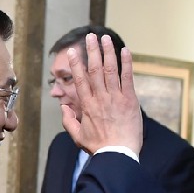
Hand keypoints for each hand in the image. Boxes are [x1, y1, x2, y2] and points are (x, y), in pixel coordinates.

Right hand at [62, 34, 142, 155]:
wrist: (118, 155)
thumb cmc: (99, 148)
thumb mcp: (78, 137)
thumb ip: (69, 121)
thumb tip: (63, 108)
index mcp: (87, 105)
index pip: (80, 80)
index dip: (75, 64)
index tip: (72, 51)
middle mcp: (100, 98)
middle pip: (95, 69)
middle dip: (92, 51)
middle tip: (90, 37)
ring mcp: (116, 98)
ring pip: (110, 70)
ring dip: (108, 52)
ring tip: (105, 38)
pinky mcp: (130, 101)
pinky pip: (128, 78)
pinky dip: (127, 64)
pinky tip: (125, 51)